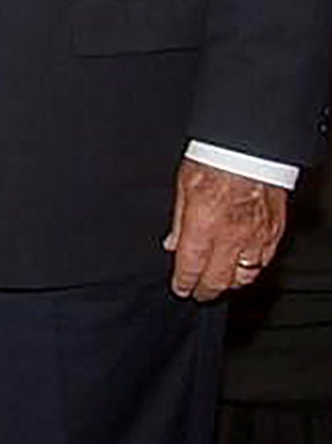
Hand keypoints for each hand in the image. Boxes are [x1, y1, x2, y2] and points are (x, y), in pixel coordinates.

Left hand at [165, 158, 288, 299]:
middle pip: (219, 278)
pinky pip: (264, 262)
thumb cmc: (215, 161)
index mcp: (204, 224)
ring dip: (230, 283)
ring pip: (245, 275)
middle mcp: (231, 236)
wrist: (250, 150)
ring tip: (219, 284)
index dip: (184, 282)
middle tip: (198, 294)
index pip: (191, 266)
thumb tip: (171, 244)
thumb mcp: (183, 186)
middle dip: (206, 290)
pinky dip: (252, 270)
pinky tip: (243, 269)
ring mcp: (256, 237)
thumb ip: (178, 220)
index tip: (180, 289)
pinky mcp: (274, 233)